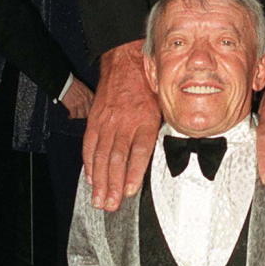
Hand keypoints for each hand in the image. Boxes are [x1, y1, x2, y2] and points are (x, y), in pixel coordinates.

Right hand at [61, 78, 93, 118]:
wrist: (65, 83)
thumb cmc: (73, 83)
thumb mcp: (84, 87)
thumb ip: (88, 95)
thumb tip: (88, 101)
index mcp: (90, 95)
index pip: (94, 106)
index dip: (92, 110)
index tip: (89, 112)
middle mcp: (86, 100)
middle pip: (89, 112)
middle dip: (85, 115)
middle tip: (82, 116)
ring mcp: (79, 104)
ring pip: (82, 115)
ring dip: (78, 117)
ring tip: (75, 116)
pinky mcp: (72, 106)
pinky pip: (74, 115)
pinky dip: (71, 117)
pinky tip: (70, 116)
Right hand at [84, 41, 160, 210]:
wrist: (125, 61)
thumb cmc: (147, 83)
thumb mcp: (163, 104)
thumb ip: (164, 128)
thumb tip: (174, 150)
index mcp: (145, 119)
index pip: (139, 152)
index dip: (133, 173)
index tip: (129, 191)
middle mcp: (124, 122)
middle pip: (117, 158)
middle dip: (113, 185)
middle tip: (111, 204)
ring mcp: (107, 121)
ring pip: (101, 155)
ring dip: (100, 180)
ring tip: (99, 199)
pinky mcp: (95, 119)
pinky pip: (90, 144)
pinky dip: (89, 163)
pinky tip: (91, 178)